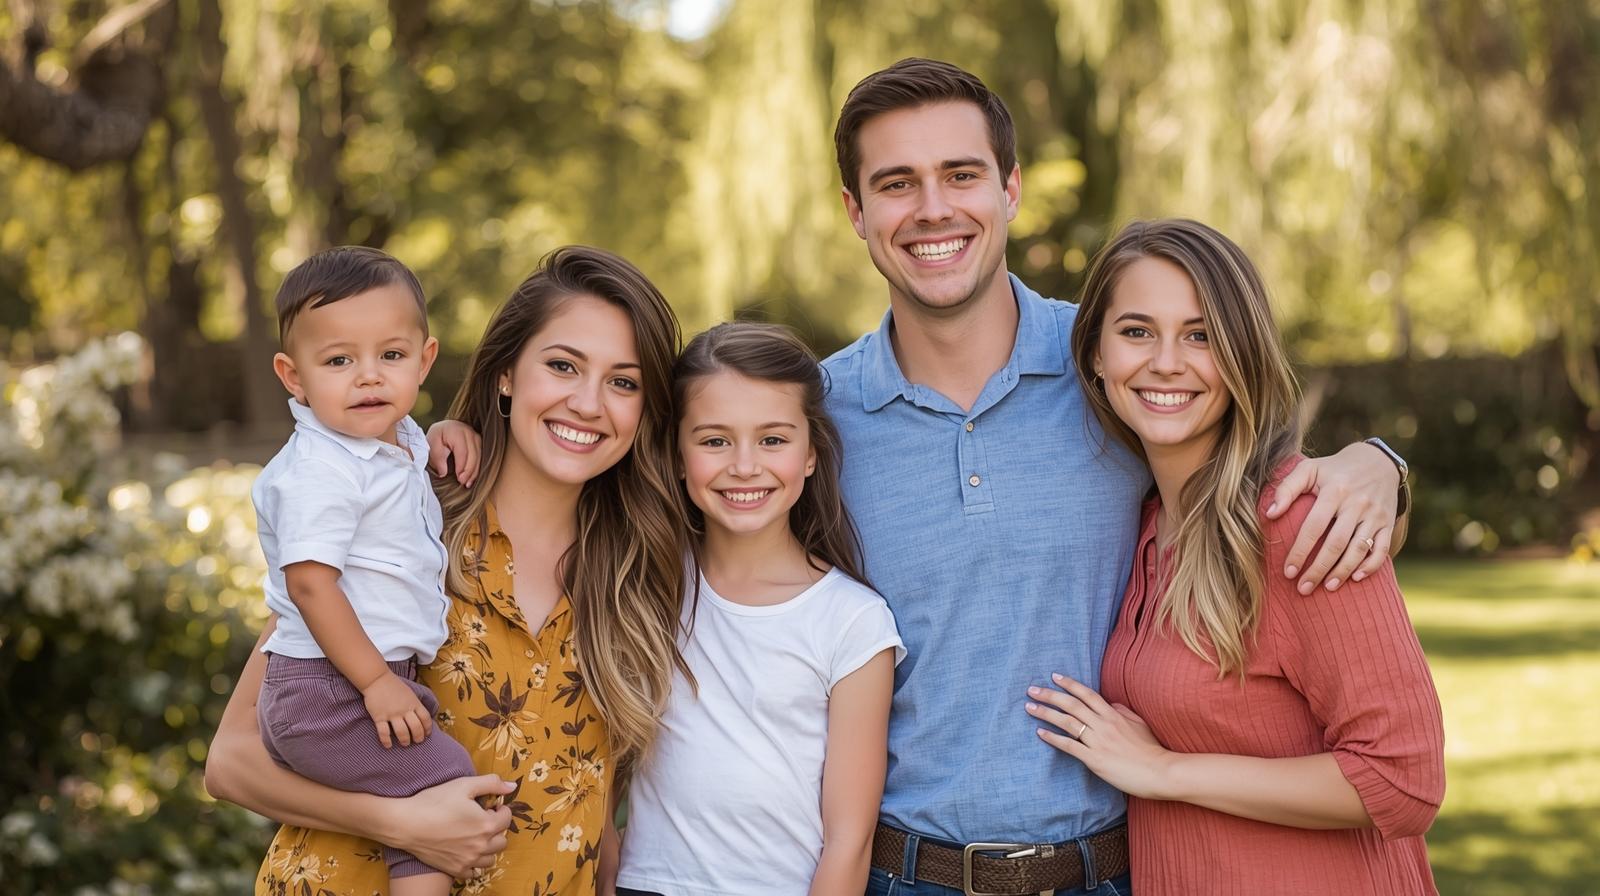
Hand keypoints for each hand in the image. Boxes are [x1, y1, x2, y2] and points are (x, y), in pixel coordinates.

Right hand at [361, 672, 431, 747]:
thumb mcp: (410, 694)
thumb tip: (422, 717)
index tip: (427, 734)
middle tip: (417, 741)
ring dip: (405, 740)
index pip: (425, 718)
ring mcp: (392, 714)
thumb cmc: (394, 686)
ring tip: (405, 743)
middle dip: (418, 737)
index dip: (428, 728)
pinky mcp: (379, 717)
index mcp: (414, 703)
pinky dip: (386, 741)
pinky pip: (384, 732)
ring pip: (402, 732)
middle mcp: (405, 709)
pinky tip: (388, 745)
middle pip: (416, 727)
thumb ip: (415, 705)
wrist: (377, 679)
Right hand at [387, 774, 514, 877]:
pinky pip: (475, 872)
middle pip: (502, 840)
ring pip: (491, 858)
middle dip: (496, 829)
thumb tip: (512, 786)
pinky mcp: (455, 869)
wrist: (406, 824)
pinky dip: (475, 863)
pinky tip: (466, 851)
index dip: (500, 810)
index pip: (507, 819)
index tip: (489, 806)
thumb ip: (491, 783)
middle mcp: (481, 846)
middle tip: (481, 820)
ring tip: (475, 835)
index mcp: (486, 825)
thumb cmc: (435, 801)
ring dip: (488, 847)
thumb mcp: (464, 785)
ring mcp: (468, 860)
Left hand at [427, 419, 482, 487]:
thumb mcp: (432, 446)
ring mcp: (475, 436)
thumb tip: (443, 473)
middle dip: (469, 471)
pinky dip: (477, 468)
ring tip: (468, 483)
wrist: (442, 429)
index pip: (462, 452)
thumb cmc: (436, 437)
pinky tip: (472, 477)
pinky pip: (481, 456)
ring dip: (475, 471)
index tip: (459, 479)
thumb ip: (437, 459)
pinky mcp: (479, 441)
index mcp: (456, 431)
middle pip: (474, 454)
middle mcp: (469, 432)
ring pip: (480, 456)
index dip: (462, 466)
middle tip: (463, 482)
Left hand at [1026, 674, 1173, 799]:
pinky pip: (1069, 746)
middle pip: (1072, 704)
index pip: (1087, 694)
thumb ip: (1122, 711)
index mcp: (1114, 715)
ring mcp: (1098, 742)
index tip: (1054, 676)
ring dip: (1046, 713)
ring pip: (1067, 722)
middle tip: (1031, 690)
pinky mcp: (1094, 759)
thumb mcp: (1139, 724)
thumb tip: (1109, 703)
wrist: (1160, 772)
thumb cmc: (1151, 749)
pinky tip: (1040, 733)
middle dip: (1050, 695)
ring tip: (1029, 707)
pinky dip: (1053, 738)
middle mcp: (1103, 725)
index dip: (1069, 684)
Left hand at [1264, 443, 1398, 593]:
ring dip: (1342, 571)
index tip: (1288, 572)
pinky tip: (1356, 578)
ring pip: (1358, 549)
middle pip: (1336, 543)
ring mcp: (1374, 514)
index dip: (1300, 551)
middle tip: (1303, 588)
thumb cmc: (1334, 469)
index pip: (1314, 526)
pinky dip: (1371, 566)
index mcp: (1334, 491)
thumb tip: (1270, 514)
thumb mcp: (1309, 469)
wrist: (1377, 461)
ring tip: (1326, 587)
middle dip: (1318, 569)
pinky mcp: (1388, 522)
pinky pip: (1382, 549)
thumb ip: (1287, 488)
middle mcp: (1356, 504)